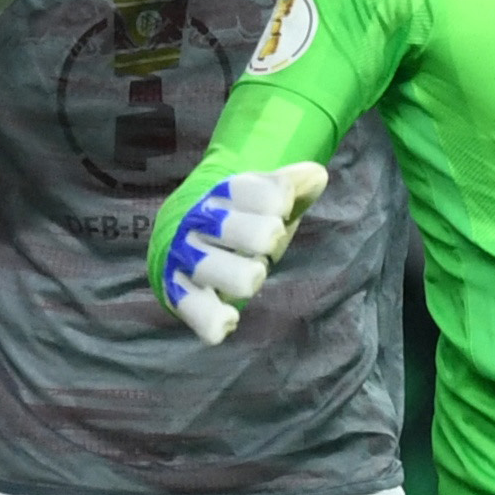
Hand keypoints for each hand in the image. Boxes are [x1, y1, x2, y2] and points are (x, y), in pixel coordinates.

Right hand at [160, 163, 327, 343]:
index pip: (254, 190)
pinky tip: (230, 319)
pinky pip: (193, 308)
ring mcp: (185, 257)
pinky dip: (212, 319)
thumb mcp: (263, 197)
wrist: (180, 236)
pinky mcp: (177, 291)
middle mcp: (199, 222)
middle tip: (267, 243)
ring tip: (255, 273)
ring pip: (212, 267)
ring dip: (242, 275)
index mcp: (222, 193)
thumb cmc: (238, 218)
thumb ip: (292, 185)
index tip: (281, 207)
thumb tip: (317, 176)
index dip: (278, 199)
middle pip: (232, 227)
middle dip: (260, 237)